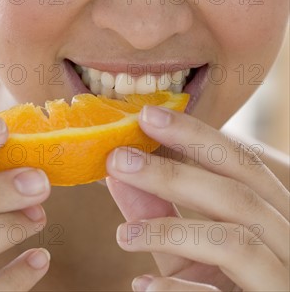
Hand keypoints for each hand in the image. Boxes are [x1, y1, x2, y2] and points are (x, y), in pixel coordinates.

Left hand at [106, 105, 289, 291]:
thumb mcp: (190, 254)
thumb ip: (159, 215)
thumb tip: (118, 173)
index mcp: (277, 218)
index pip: (242, 164)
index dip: (197, 136)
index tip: (148, 116)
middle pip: (239, 195)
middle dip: (175, 173)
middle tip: (119, 159)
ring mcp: (284, 283)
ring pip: (236, 241)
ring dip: (172, 231)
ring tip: (122, 235)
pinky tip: (143, 287)